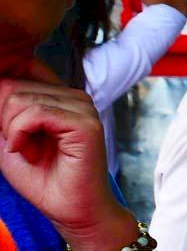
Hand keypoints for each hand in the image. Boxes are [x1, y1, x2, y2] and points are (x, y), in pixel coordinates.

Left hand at [0, 63, 137, 249]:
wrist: (71, 210)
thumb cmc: (42, 179)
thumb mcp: (8, 137)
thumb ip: (1, 111)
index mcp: (59, 95)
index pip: (19, 71)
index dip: (2, 96)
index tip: (6, 130)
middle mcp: (74, 96)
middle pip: (13, 86)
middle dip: (3, 121)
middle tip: (19, 148)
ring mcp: (82, 107)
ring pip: (20, 99)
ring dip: (10, 131)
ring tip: (26, 152)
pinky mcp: (85, 123)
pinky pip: (35, 113)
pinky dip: (18, 134)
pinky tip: (24, 151)